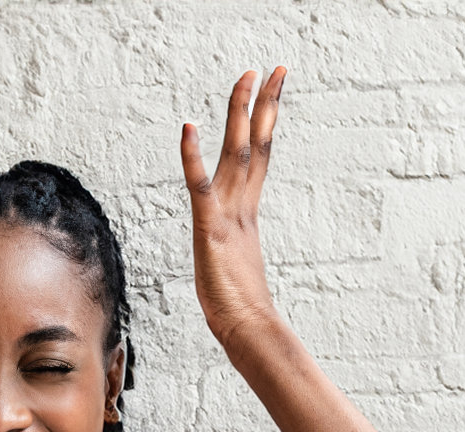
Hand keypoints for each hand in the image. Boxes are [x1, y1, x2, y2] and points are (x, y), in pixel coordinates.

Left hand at [179, 67, 286, 352]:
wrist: (247, 330)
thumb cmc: (240, 308)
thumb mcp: (232, 265)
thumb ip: (233, 248)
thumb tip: (234, 255)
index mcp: (247, 212)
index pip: (261, 156)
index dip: (266, 121)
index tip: (274, 89)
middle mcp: (242, 206)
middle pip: (257, 144)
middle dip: (264, 104)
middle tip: (275, 68)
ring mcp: (228, 215)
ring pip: (237, 153)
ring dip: (240, 113)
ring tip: (247, 76)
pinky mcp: (210, 228)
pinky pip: (200, 185)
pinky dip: (193, 156)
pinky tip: (189, 127)